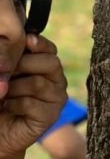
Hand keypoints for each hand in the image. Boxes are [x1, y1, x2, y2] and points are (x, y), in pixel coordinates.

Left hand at [0, 34, 66, 158]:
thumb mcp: (3, 73)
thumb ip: (10, 61)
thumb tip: (10, 58)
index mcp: (46, 67)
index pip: (50, 49)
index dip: (39, 43)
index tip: (26, 41)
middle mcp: (56, 81)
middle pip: (51, 63)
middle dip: (23, 65)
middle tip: (4, 74)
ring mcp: (56, 100)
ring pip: (38, 83)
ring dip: (13, 88)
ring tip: (3, 94)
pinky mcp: (51, 117)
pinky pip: (31, 104)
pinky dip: (13, 104)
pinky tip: (7, 107)